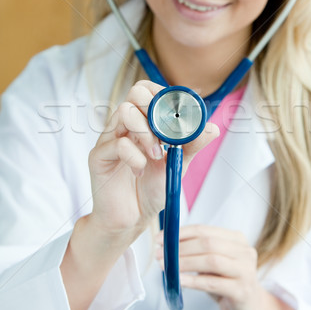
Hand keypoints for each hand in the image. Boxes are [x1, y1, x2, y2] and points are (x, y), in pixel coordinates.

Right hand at [88, 82, 218, 244]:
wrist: (133, 219)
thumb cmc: (151, 189)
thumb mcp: (177, 164)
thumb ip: (192, 145)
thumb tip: (212, 128)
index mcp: (141, 122)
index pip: (147, 90)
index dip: (164, 94)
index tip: (179, 111)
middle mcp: (124, 125)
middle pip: (135, 93)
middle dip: (155, 109)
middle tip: (166, 133)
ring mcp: (109, 139)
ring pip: (124, 112)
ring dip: (146, 133)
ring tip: (156, 155)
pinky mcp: (98, 157)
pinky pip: (117, 144)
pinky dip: (135, 158)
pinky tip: (140, 172)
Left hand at [155, 224, 295, 309]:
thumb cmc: (226, 283)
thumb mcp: (214, 263)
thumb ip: (197, 251)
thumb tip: (166, 244)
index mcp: (237, 239)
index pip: (205, 230)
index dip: (180, 233)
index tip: (160, 238)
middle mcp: (245, 252)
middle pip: (208, 243)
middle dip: (180, 248)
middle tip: (159, 254)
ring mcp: (246, 271)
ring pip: (211, 260)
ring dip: (184, 262)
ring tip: (165, 266)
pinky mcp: (243, 291)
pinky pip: (213, 283)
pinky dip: (193, 281)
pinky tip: (178, 281)